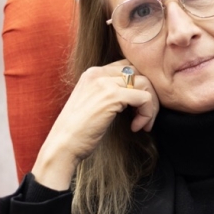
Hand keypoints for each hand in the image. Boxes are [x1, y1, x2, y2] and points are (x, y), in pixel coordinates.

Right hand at [31, 60, 158, 189]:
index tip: (137, 110)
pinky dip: (146, 114)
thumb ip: (110, 93)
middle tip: (145, 117)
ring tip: (142, 124)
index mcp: (93, 73)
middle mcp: (98, 73)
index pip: (128, 68)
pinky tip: (135, 128)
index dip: (139, 88)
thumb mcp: (93, 104)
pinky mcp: (112, 96)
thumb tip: (137, 94)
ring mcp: (105, 83)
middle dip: (149, 94)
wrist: (63, 145)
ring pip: (146, 83)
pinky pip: (145, 98)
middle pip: (139, 72)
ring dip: (150, 106)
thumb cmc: (78, 132)